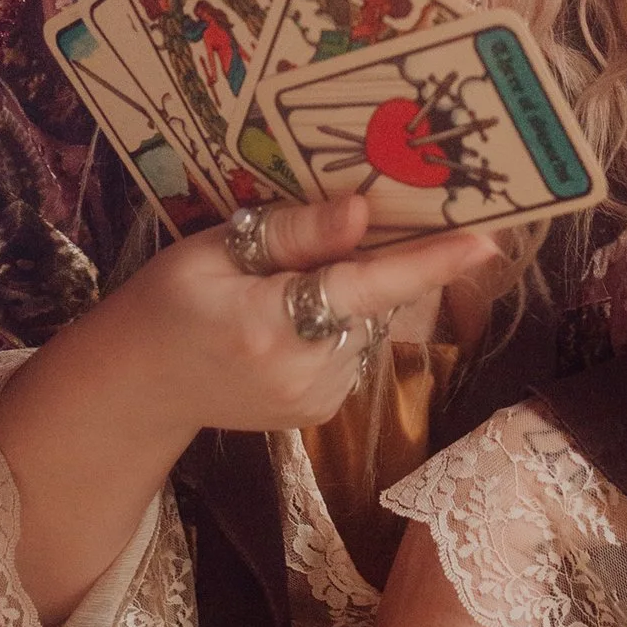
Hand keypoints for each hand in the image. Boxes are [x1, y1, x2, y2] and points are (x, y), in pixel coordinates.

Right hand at [0, 194, 500, 621]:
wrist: (139, 387)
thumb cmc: (167, 304)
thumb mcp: (215, 250)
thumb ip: (295, 235)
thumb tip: (363, 211)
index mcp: (273, 326)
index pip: (367, 286)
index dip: (429, 261)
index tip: (486, 240)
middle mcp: (307, 375)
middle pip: (373, 299)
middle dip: (366, 261)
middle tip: (319, 237)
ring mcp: (318, 402)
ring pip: (365, 323)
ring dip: (347, 295)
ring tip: (280, 288)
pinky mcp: (321, 414)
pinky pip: (350, 348)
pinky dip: (334, 324)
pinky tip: (286, 321)